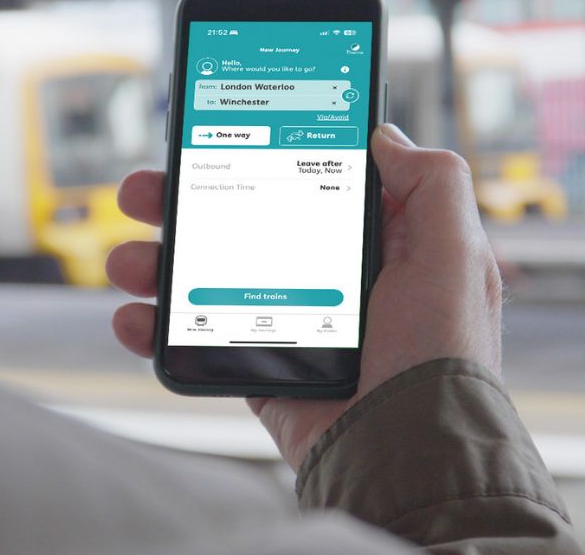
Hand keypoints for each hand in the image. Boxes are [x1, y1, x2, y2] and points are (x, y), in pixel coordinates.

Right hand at [106, 124, 503, 469]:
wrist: (409, 453)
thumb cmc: (442, 357)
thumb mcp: (457, 256)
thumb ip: (433, 184)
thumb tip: (384, 136)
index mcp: (377, 242)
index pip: (308, 178)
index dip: (262, 153)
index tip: (214, 132)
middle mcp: (328, 275)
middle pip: (242, 219)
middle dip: (184, 200)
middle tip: (146, 189)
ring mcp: (286, 320)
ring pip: (207, 273)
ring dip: (156, 259)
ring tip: (126, 259)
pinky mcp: (260, 369)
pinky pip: (195, 337)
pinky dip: (154, 326)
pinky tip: (134, 317)